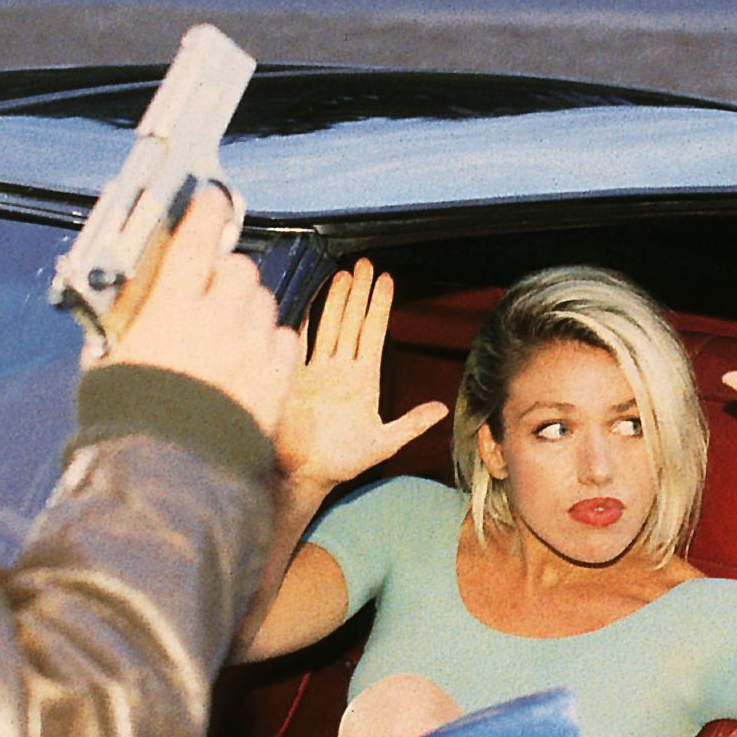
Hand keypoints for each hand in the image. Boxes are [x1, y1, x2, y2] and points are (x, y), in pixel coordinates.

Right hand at [96, 190, 298, 434]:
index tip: (208, 199)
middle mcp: (217, 319)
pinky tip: (249, 360)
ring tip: (225, 337)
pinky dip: (270, 342)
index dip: (204, 211)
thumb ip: (118, 320)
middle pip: (238, 267)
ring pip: (264, 301)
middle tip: (207, 294)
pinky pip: (285, 338)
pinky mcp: (276, 376)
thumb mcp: (105, 361)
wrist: (173, 477)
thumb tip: (119, 292)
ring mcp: (252, 347)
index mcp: (171, 309)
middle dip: (224, 274)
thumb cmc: (130, 420)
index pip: (196, 238)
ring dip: (247, 309)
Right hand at [274, 259, 447, 483]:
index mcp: (362, 380)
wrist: (303, 474)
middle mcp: (340, 370)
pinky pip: (298, 342)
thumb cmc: (342, 462)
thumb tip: (442, 409)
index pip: (373, 333)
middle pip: (351, 322)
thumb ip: (412, 424)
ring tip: (343, 273)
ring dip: (335, 300)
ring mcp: (316, 371)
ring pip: (328, 326)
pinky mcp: (293, 377)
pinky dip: (302, 320)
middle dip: (358, 292)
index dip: (379, 306)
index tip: (386, 280)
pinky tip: (305, 299)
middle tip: (364, 263)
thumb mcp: (384, 443)